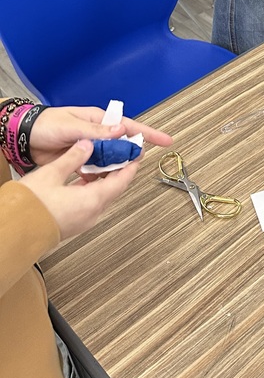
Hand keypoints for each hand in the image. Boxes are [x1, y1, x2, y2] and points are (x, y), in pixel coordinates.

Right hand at [19, 139, 139, 241]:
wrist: (13, 231)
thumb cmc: (30, 208)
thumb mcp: (52, 173)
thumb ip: (73, 157)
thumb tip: (87, 145)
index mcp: (92, 201)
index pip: (122, 181)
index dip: (131, 165)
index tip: (135, 154)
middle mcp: (91, 214)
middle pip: (114, 189)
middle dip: (119, 170)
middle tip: (120, 154)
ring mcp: (83, 221)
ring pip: (102, 196)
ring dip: (104, 179)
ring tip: (101, 162)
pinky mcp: (73, 223)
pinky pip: (90, 203)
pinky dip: (92, 189)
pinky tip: (83, 178)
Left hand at [28, 106, 172, 168]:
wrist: (23, 138)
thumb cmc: (45, 125)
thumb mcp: (71, 126)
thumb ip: (95, 131)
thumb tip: (120, 131)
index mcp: (98, 120)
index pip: (129, 126)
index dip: (148, 134)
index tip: (165, 141)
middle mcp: (97, 134)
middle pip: (122, 146)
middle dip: (129, 155)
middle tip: (134, 163)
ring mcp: (89, 148)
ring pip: (109, 160)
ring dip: (112, 168)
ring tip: (113, 174)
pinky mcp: (79, 162)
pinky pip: (95, 170)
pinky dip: (97, 176)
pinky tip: (95, 181)